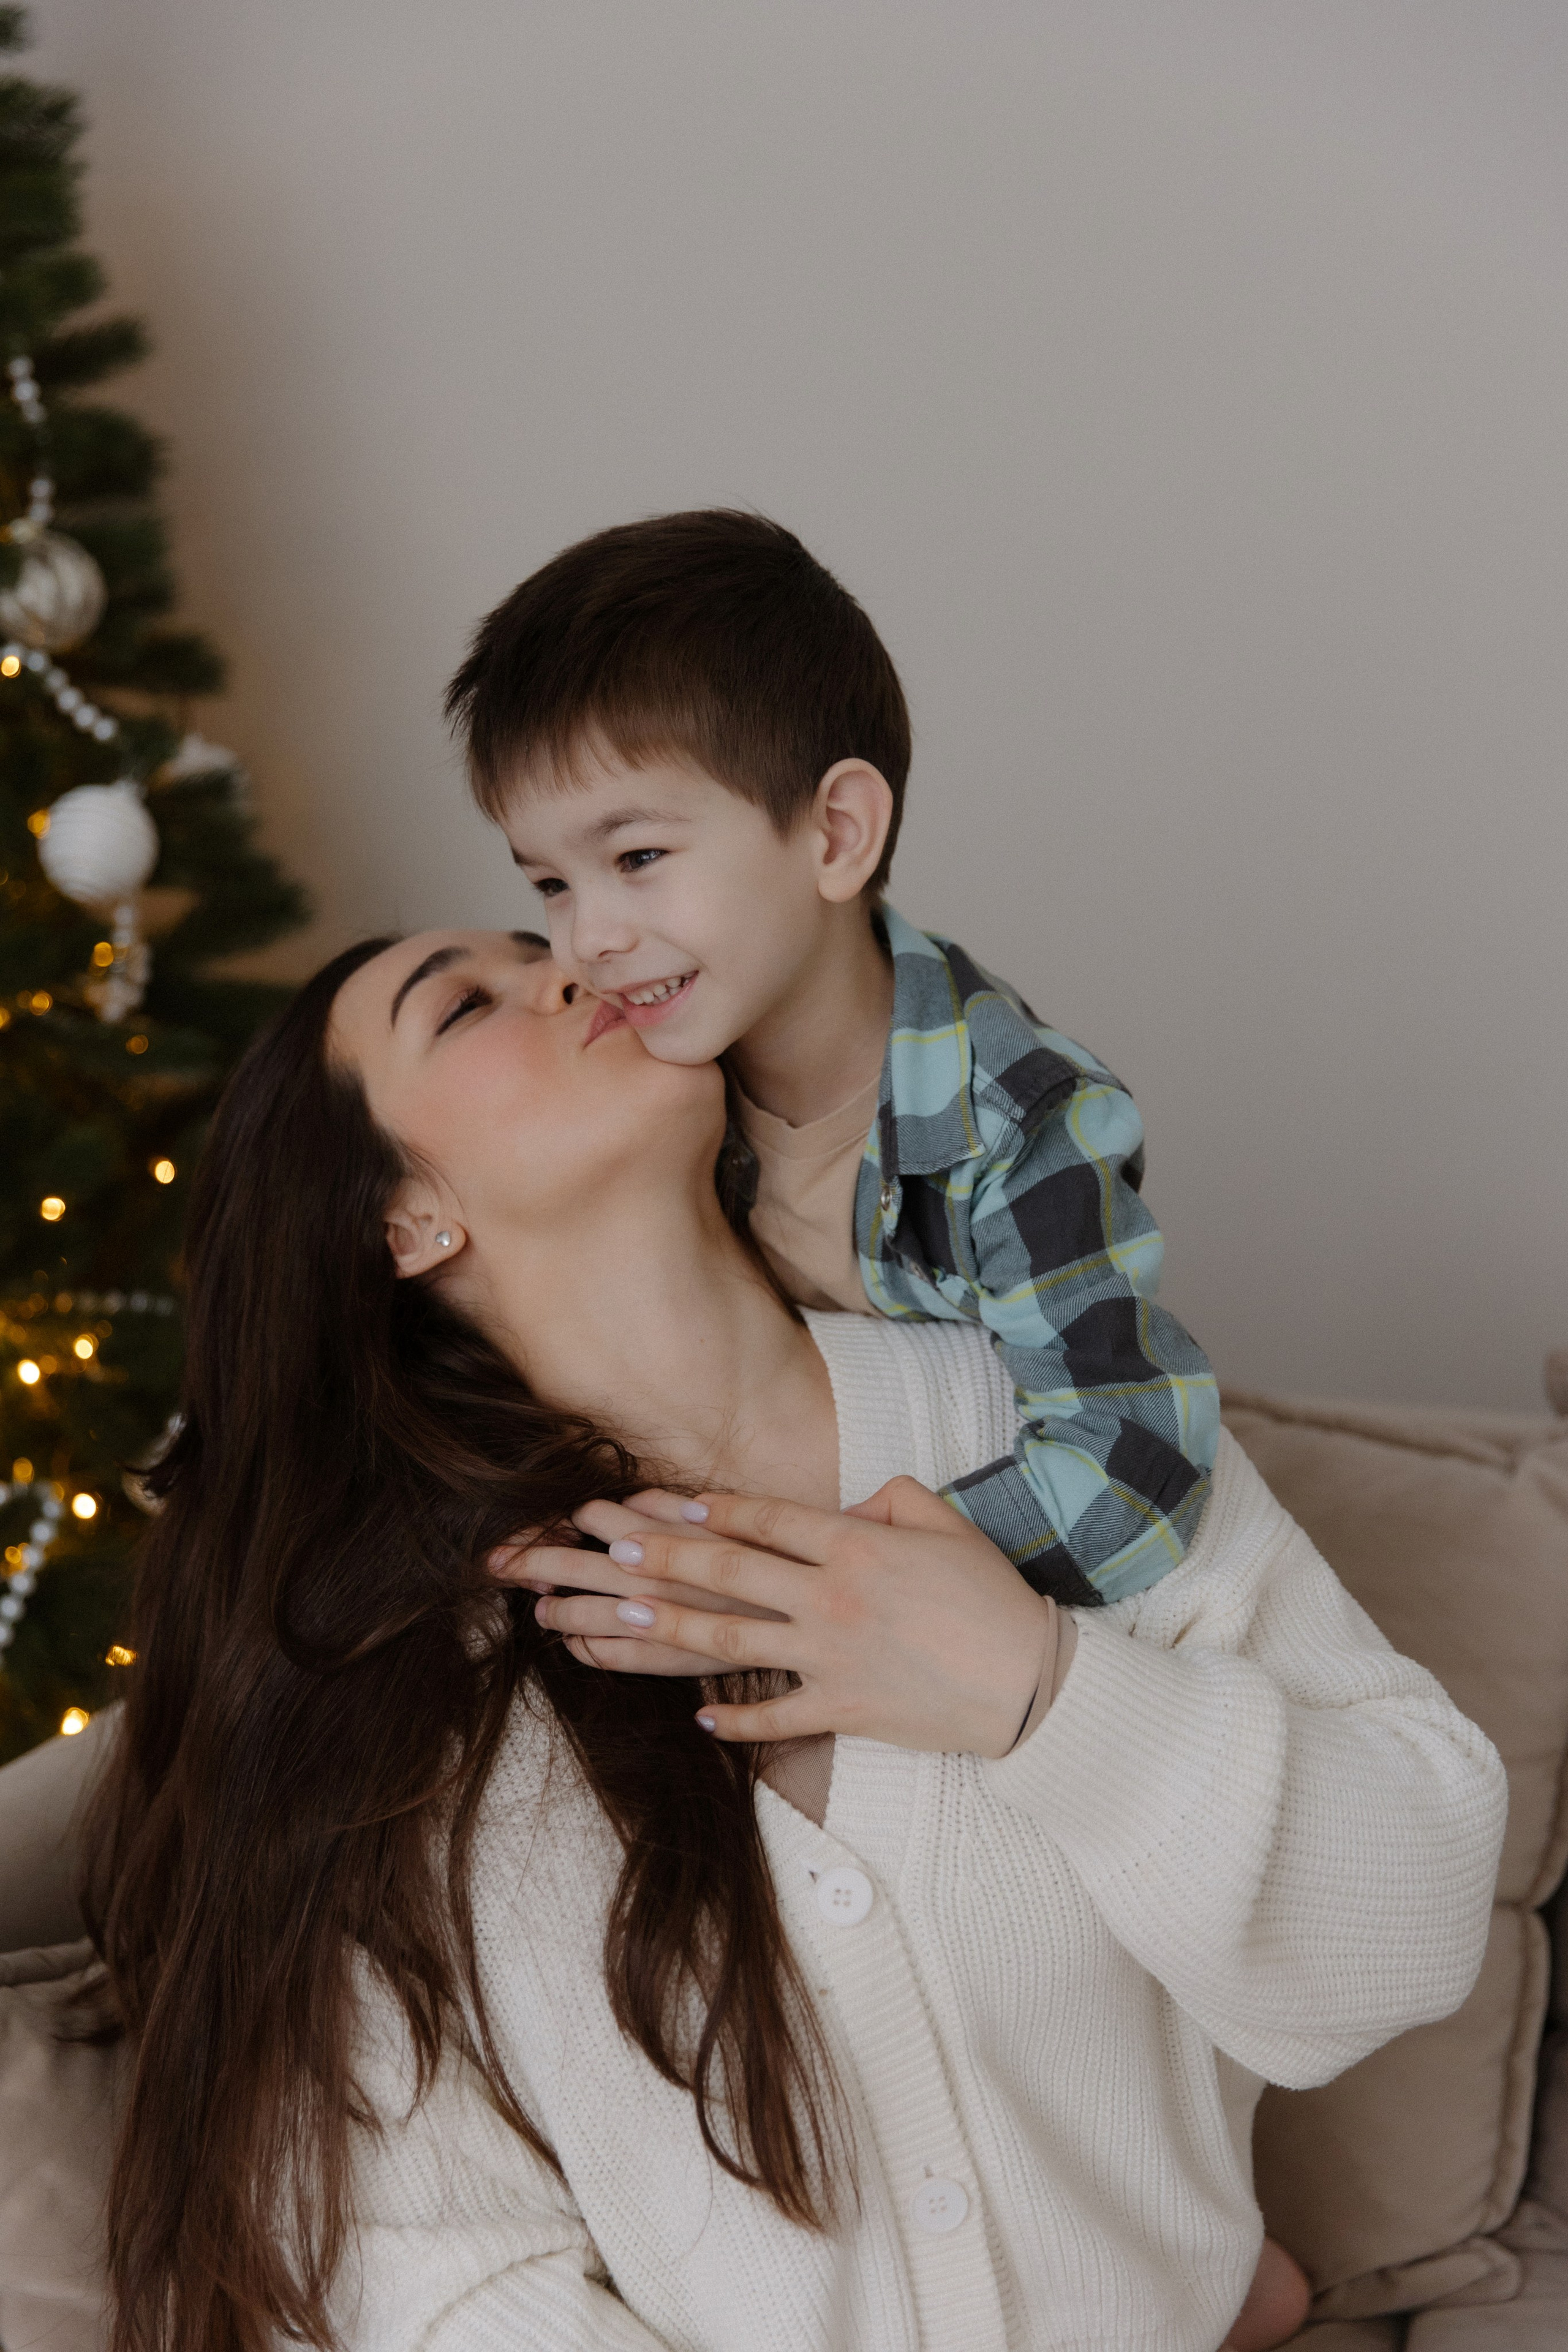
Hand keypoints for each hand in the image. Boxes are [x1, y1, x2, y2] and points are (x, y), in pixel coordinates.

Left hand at [489, 1491, 780, 1677]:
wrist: (829, 1615)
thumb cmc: (787, 1555)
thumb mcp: (737, 1513)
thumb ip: (677, 1505)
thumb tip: (628, 1501)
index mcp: (670, 1530)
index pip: (595, 1516)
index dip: (558, 1518)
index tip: (538, 1521)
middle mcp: (659, 1574)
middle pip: (575, 1563)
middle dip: (531, 1560)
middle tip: (496, 1562)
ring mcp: (664, 1621)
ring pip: (587, 1617)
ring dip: (556, 1611)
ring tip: (540, 1610)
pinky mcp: (675, 1662)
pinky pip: (616, 1659)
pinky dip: (589, 1651)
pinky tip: (577, 1647)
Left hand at [515, 1477, 1056, 1756]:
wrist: (1028, 1681)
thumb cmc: (991, 1596)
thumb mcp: (945, 1525)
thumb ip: (890, 1498)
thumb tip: (851, 1500)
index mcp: (855, 1547)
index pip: (767, 1519)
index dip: (712, 1507)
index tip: (664, 1502)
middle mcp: (831, 1598)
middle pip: (730, 1572)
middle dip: (663, 1559)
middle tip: (609, 1550)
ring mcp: (832, 1658)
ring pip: (732, 1640)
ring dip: (668, 1628)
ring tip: (620, 1619)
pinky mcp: (844, 1710)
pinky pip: (776, 1716)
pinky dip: (737, 1720)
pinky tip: (701, 1716)